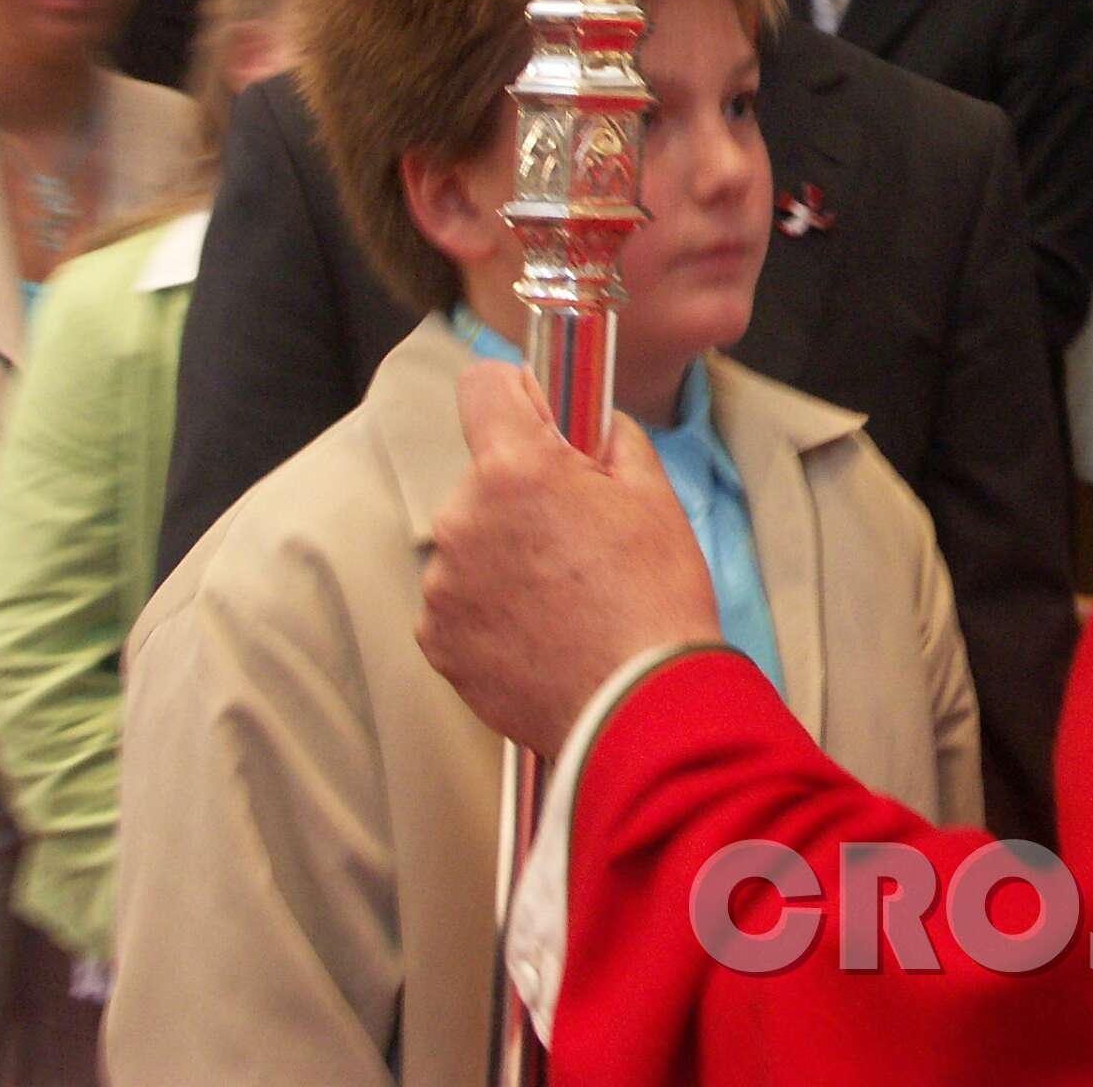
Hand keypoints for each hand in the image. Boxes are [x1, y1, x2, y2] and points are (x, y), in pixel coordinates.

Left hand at [417, 363, 720, 758]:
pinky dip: (491, 609)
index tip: (544, 422)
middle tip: (579, 534)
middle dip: (523, 492)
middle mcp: (462, 519)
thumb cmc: (654, 598)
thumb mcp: (652, 493)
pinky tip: (542, 630)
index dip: (518, 397)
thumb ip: (609, 436)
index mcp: (514, 469)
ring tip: (565, 595)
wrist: (640, 705)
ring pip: (471, 541)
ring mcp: (443, 584)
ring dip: (505, 554)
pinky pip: (460, 600)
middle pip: (484, 477)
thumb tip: (588, 421)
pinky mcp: (438, 640)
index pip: (482, 386)